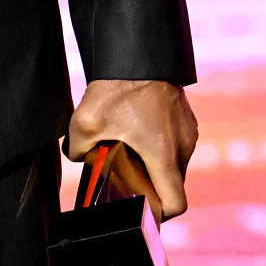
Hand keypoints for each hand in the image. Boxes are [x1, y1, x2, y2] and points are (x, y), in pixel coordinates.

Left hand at [64, 79, 198, 221]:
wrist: (139, 53)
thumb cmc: (118, 86)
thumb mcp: (85, 122)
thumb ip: (77, 149)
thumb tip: (79, 157)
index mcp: (164, 155)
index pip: (176, 204)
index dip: (160, 212)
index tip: (143, 206)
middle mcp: (183, 146)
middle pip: (173, 184)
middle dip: (152, 187)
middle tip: (128, 178)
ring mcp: (188, 131)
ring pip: (175, 163)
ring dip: (156, 164)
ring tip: (131, 151)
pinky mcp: (186, 118)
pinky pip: (176, 143)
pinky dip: (160, 145)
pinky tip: (138, 132)